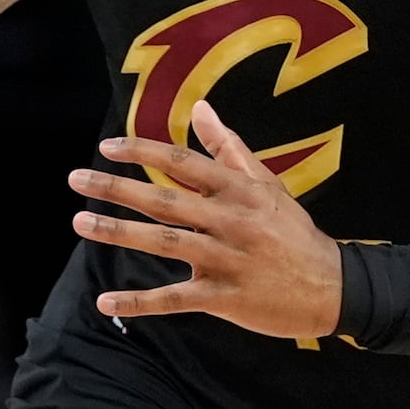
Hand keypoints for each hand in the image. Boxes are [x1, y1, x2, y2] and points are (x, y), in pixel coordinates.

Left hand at [68, 99, 344, 339]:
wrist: (333, 286)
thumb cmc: (293, 232)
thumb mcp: (266, 184)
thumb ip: (228, 147)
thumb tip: (200, 107)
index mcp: (238, 188)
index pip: (182, 162)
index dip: (142, 152)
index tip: (106, 147)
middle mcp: (230, 219)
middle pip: (165, 199)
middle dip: (117, 188)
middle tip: (76, 179)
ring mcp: (227, 259)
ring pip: (164, 242)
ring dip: (118, 233)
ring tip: (80, 222)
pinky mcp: (225, 298)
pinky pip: (174, 299)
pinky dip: (139, 301)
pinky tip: (104, 300)